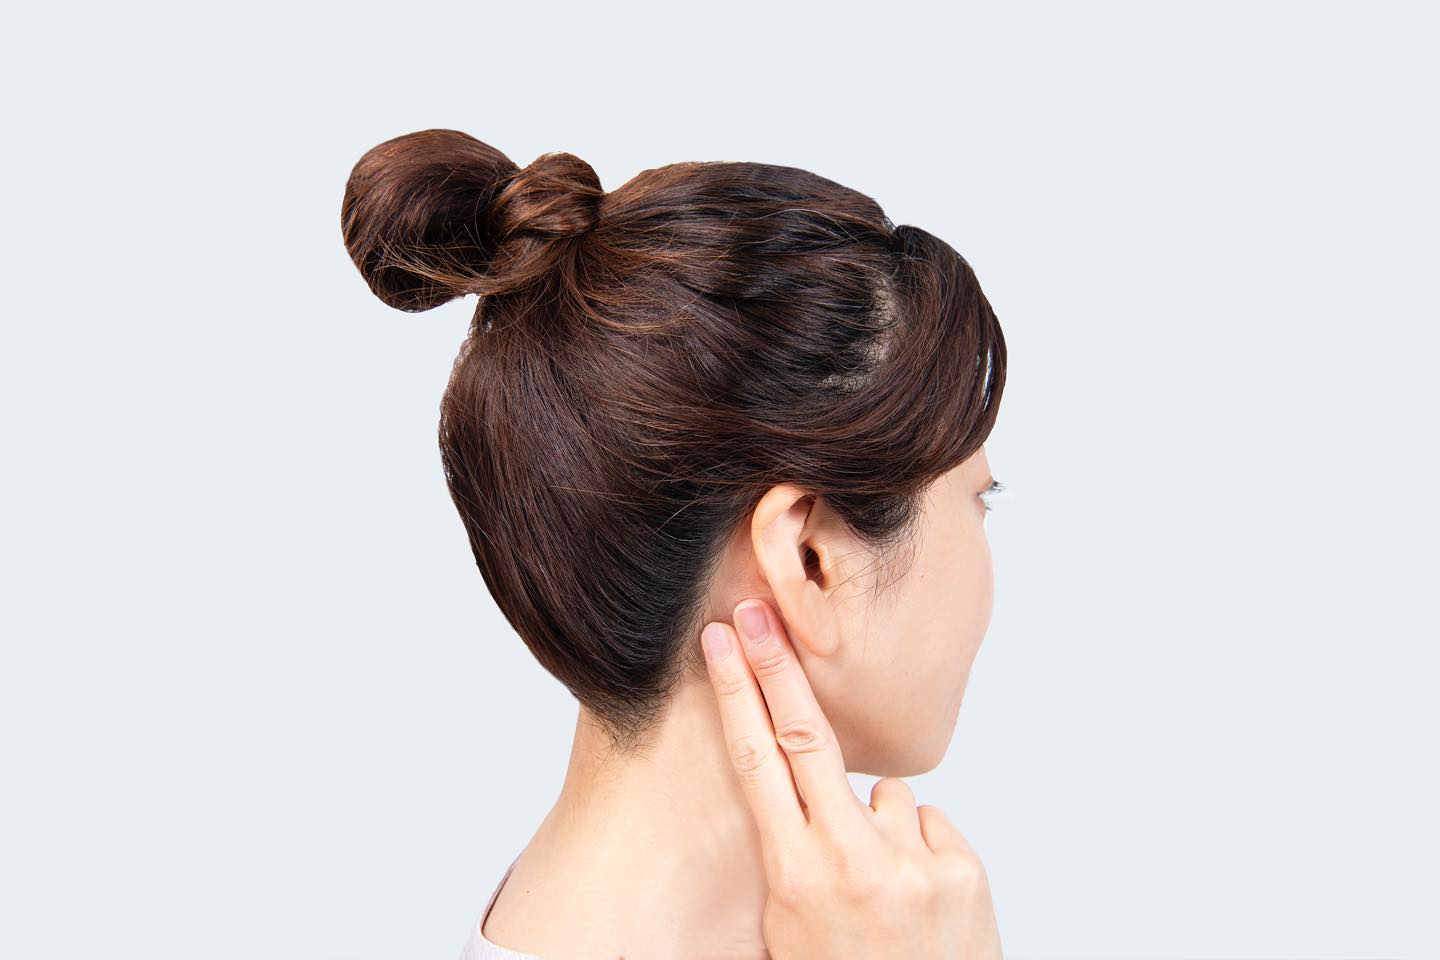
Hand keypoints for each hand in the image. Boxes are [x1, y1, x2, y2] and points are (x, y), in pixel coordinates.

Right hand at [701, 598, 1001, 958]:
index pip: (756, 764)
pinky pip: (927, 824)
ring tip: (881, 892)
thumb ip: (795, 857)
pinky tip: (918, 901)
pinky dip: (918, 848)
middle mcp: (851, 860)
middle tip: (758, 613)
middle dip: (778, 668)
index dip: (737, 695)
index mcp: (796, 877)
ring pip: (882, 793)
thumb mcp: (788, 930)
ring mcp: (910, 862)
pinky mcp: (961, 870)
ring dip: (876, 824)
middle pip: (807, 736)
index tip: (722, 641)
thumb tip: (797, 795)